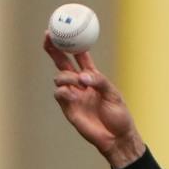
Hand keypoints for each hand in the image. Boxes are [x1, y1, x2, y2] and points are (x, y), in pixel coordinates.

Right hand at [46, 36, 143, 167]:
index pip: (79, 56)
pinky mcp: (68, 108)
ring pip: (60, 77)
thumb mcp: (113, 95)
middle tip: (49, 35)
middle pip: (63, 62)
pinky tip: (71, 93)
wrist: (117, 139)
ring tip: (79, 83)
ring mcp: (73, 95)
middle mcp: (80, 83)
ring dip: (66, 76)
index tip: (65, 29)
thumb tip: (83, 76)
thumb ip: (99, 82)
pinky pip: (59, 94)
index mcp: (93, 76)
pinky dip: (62, 91)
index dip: (72, 43)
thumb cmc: (119, 116)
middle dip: (54, 48)